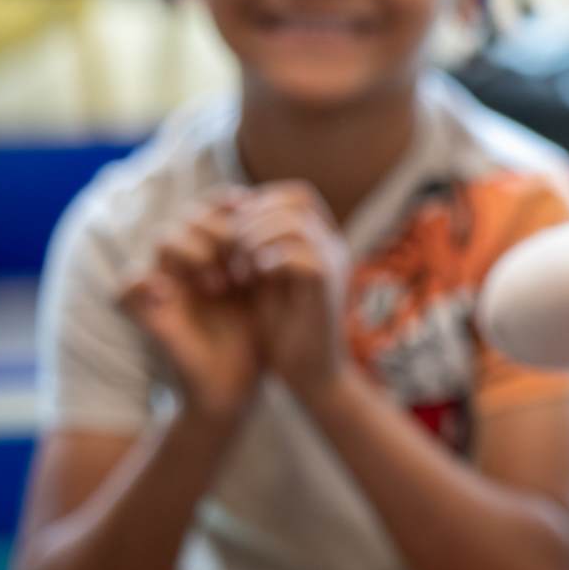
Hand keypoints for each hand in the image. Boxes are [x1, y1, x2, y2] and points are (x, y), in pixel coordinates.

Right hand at [119, 190, 261, 424]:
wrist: (239, 388)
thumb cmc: (258, 338)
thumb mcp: (269, 289)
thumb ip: (267, 251)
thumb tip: (285, 209)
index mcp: (217, 252)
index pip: (213, 207)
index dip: (230, 205)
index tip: (257, 220)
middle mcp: (188, 264)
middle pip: (189, 215)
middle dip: (221, 229)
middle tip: (245, 259)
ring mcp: (167, 286)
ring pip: (164, 239)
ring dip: (196, 251)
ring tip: (223, 284)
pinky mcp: (150, 313)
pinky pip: (125, 284)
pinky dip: (141, 282)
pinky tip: (168, 294)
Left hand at [230, 182, 350, 402]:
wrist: (311, 375)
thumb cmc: (286, 331)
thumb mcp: (266, 279)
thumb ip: (259, 248)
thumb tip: (234, 216)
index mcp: (322, 241)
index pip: (297, 194)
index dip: (261, 202)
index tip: (234, 231)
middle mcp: (333, 246)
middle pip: (298, 198)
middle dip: (255, 216)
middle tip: (234, 247)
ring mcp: (334, 264)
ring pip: (297, 222)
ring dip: (258, 237)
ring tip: (242, 265)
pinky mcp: (327, 289)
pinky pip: (302, 254)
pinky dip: (271, 259)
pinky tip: (255, 276)